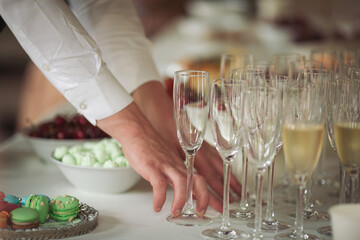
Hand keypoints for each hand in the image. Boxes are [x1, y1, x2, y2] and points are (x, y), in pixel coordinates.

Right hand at [132, 81, 241, 211]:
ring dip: (181, 200)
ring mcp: (165, 165)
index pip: (202, 180)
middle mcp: (178, 165)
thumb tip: (184, 192)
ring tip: (177, 212)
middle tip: (201, 212)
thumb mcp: (169, 161)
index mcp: (183, 165)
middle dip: (204, 197)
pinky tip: (157, 207)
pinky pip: (158, 184)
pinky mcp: (152, 167)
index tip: (214, 209)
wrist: (137, 131)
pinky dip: (159, 197)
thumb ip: (177, 175)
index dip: (210, 196)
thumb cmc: (151, 146)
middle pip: (199, 180)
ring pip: (181, 182)